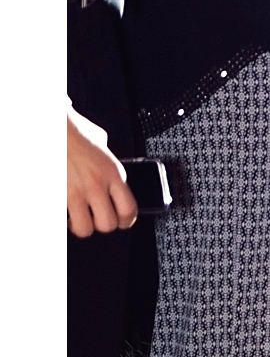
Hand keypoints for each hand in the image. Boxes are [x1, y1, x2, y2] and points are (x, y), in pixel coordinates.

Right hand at [68, 105, 138, 235]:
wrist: (54, 127)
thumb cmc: (75, 131)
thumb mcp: (103, 146)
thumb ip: (108, 163)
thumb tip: (112, 177)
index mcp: (112, 172)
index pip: (128, 210)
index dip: (127, 221)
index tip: (123, 220)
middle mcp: (95, 185)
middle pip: (107, 224)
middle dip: (104, 224)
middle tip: (99, 217)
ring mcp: (73, 192)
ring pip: (84, 229)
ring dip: (82, 225)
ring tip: (80, 216)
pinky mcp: (57, 195)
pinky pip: (63, 219)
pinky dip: (64, 218)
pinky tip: (65, 210)